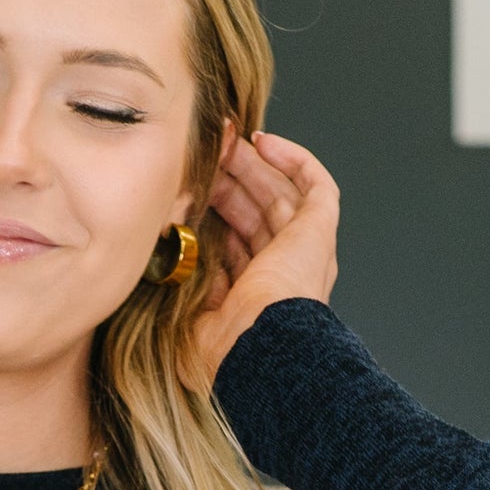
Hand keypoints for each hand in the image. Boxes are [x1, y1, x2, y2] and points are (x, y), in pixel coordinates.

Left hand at [190, 129, 341, 384]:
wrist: (261, 347)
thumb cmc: (225, 350)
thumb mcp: (188, 319)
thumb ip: (184, 288)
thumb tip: (169, 257)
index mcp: (255, 296)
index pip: (235, 243)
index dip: (215, 212)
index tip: (190, 189)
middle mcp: (285, 271)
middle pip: (257, 212)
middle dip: (230, 180)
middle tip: (205, 154)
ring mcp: (305, 250)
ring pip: (280, 193)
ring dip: (253, 164)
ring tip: (225, 140)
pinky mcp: (319, 230)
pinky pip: (315, 184)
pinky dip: (293, 159)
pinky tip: (263, 142)